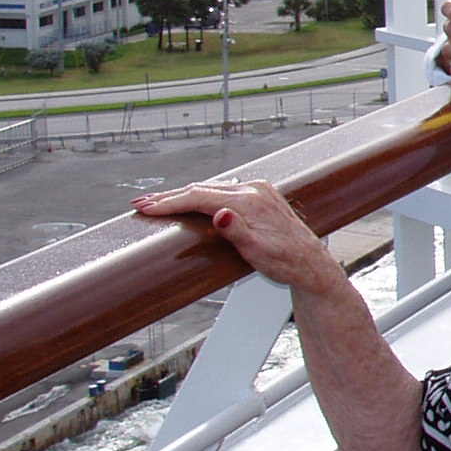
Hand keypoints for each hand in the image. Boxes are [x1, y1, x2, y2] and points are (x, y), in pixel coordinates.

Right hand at [131, 178, 346, 293]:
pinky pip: (223, 190)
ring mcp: (258, 190)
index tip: (146, 208)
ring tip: (157, 202)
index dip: (170, 203)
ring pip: (211, 188)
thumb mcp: (258, 252)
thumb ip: (237, 232)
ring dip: (183, 195)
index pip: (199, 198)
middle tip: (140, 203)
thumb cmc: (285, 262)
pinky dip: (201, 195)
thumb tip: (220, 214)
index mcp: (250, 202)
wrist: (310, 263)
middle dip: (169, 197)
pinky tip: (189, 200)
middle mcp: (254, 190)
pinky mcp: (260, 195)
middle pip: (201, 189)